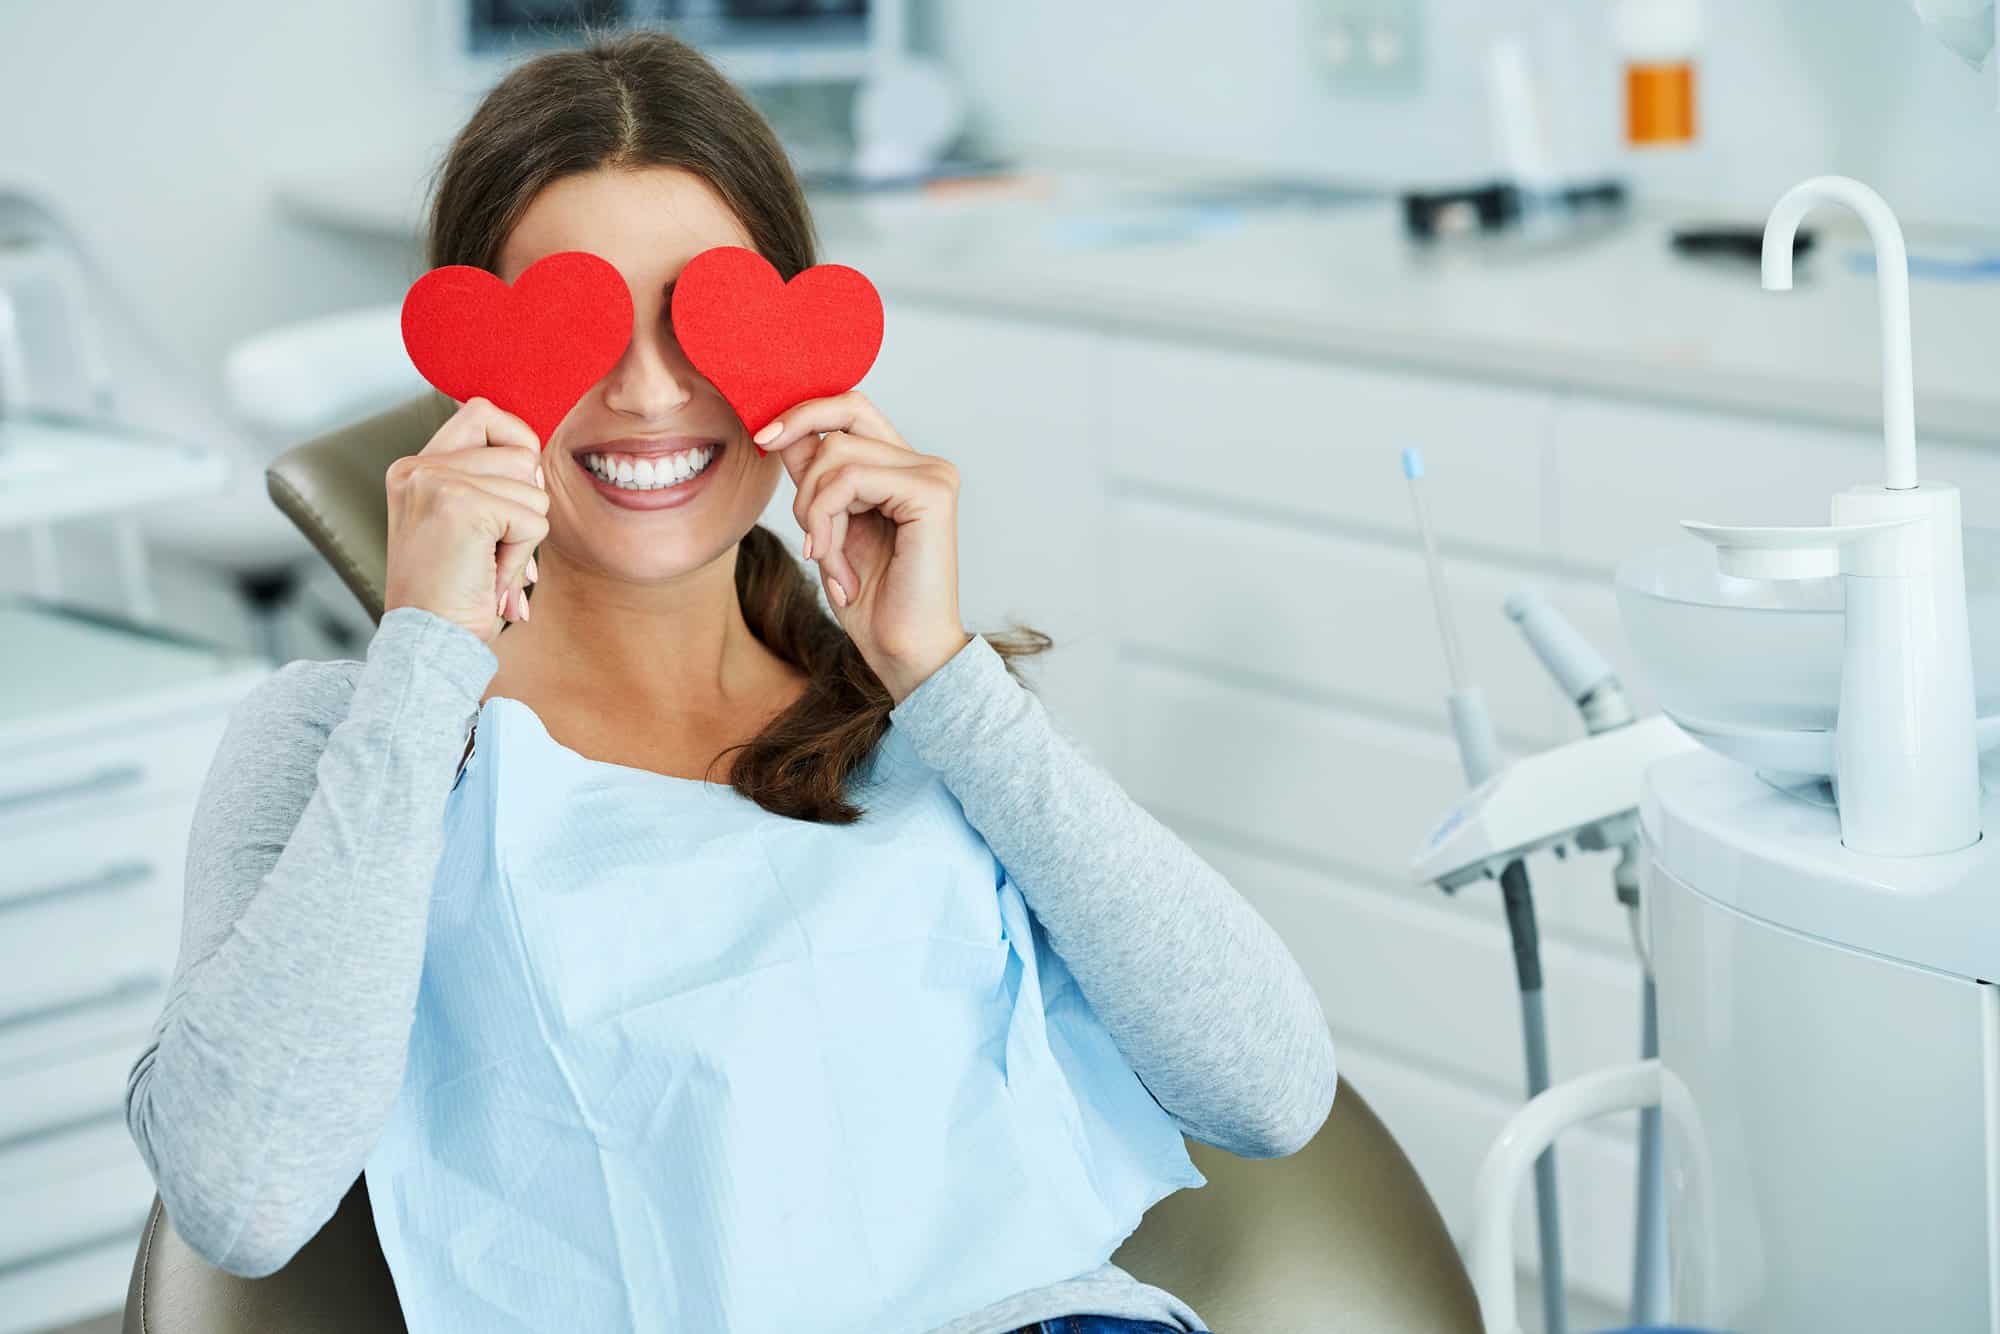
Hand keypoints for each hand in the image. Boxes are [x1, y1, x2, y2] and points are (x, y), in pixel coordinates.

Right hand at [382, 397, 548, 644]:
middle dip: (525, 503)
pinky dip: (522, 556)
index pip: (484, 412)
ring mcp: (436, 482)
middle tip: (493, 546)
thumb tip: (535, 457)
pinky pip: (534, 520)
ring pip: (533, 487)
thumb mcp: (463, 526)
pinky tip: (488, 576)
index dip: (517, 444)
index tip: (512, 494)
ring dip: (524, 535)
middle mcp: (418, 467)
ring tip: (486, 564)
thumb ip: (486, 482)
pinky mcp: (461, 505)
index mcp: (414, 467)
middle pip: (520, 450)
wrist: (429, 642)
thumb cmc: (454, 594)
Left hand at [754, 391, 971, 702]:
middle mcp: (924, 464)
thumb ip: (814, 477)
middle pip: (844, 412)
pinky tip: (837, 565)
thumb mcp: (827, 526)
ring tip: (826, 558)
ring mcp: (932, 475)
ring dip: (813, 512)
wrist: (902, 652)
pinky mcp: (931, 493)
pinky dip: (827, 522)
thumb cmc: (871, 601)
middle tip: (800, 521)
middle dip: (801, 457)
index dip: (802, 413)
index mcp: (903, 467)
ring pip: (836, 453)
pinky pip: (849, 480)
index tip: (762, 438)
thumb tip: (779, 429)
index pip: (850, 408)